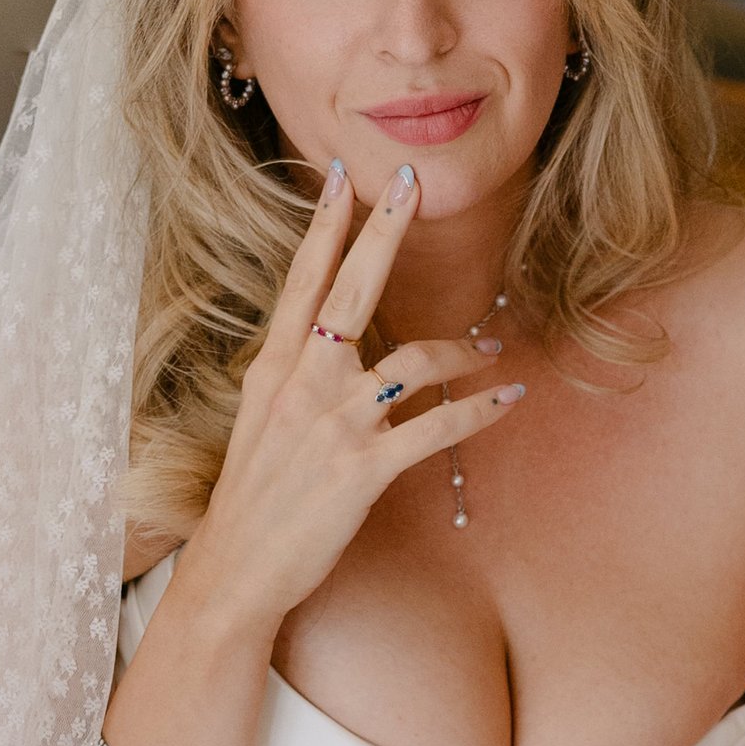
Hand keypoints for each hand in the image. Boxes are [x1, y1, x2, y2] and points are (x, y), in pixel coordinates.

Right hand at [178, 159, 522, 637]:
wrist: (235, 567)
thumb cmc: (251, 499)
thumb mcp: (256, 422)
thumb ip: (288, 377)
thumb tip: (315, 345)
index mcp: (275, 367)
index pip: (302, 282)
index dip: (323, 226)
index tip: (342, 178)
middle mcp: (305, 382)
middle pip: (353, 289)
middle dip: (385, 231)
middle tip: (415, 183)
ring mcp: (336, 423)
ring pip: (416, 361)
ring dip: (464, 351)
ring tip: (492, 351)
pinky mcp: (365, 467)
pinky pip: (438, 427)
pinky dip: (479, 411)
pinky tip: (509, 398)